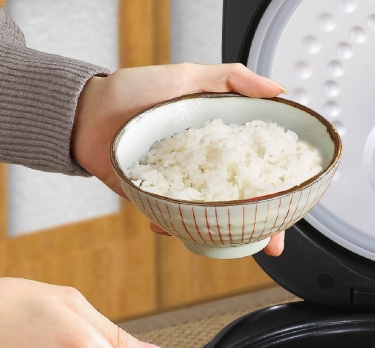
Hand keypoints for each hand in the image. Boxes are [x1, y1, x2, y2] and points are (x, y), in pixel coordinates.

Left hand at [72, 63, 286, 256]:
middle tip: (269, 244)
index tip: (290, 207)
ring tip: (230, 241)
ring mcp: (181, 186)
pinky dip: (174, 228)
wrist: (84, 115)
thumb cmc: (132, 91)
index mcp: (217, 139)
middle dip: (258, 226)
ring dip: (222, 234)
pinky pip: (172, 220)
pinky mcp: (156, 199)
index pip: (255, 167)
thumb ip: (231, 79)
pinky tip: (172, 227)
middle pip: (240, 201)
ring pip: (211, 217)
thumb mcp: (186, 77)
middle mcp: (203, 166)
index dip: (276, 187)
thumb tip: (276, 89)